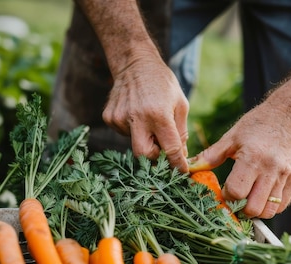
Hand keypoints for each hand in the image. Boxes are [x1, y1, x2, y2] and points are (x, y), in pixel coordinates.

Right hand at [103, 54, 189, 172]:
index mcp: (158, 114)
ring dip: (145, 138)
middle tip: (162, 150)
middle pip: (144, 156)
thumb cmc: (162, 83)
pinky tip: (136, 113)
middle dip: (155, 159)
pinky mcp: (109, 117)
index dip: (177, 165)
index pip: (170, 149)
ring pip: (134, 143)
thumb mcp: (180, 104)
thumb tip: (179, 157)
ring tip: (148, 118)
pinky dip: (133, 130)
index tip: (181, 173)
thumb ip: (180, 132)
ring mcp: (119, 118)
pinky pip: (124, 134)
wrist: (134, 63)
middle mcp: (136, 117)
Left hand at [188, 102, 290, 218]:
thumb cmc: (256, 125)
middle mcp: (270, 170)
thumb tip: (191, 168)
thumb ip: (211, 156)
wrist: (288, 116)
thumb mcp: (232, 137)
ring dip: (255, 210)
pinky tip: (261, 196)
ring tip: (248, 199)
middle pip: (253, 208)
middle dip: (240, 208)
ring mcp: (284, 176)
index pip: (236, 192)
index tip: (224, 190)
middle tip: (236, 199)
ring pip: (269, 211)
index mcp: (252, 159)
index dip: (227, 196)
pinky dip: (270, 206)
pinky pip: (282, 205)